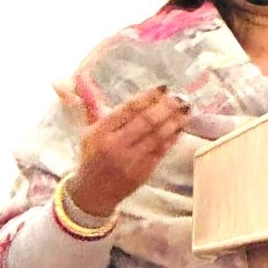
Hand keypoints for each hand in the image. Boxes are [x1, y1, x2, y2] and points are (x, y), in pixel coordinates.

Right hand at [66, 85, 189, 216]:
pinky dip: (173, 137)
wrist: (92, 193)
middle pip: (146, 121)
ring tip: (186, 109)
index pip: (127, 109)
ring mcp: (130, 160)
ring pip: (157, 136)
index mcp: (100, 132)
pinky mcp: (143, 172)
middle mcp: (115, 145)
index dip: (147, 97)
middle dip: (166, 107)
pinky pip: (162, 151)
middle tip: (180, 96)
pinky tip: (181, 126)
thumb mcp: (88, 128)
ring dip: (175, 121)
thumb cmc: (92, 155)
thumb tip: (80, 75)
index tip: (163, 87)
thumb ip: (89, 101)